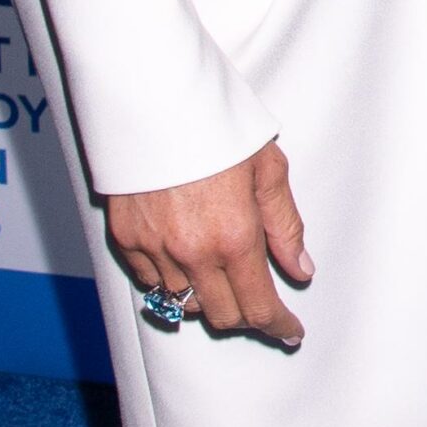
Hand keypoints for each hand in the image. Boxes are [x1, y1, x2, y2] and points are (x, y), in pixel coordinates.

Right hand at [107, 140, 311, 344]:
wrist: (154, 95)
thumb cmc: (215, 122)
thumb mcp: (266, 166)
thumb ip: (284, 225)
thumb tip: (300, 270)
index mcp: (234, 235)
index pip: (258, 307)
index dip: (277, 325)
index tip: (289, 331)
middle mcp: (193, 251)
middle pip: (223, 316)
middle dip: (247, 316)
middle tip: (261, 302)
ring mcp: (155, 248)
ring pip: (185, 304)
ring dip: (208, 299)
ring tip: (222, 275)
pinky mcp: (125, 238)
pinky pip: (151, 283)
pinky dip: (171, 282)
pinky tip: (185, 261)